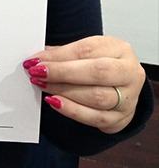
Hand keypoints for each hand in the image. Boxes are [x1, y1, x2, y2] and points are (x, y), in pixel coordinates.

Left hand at [23, 35, 145, 133]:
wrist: (122, 84)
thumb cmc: (102, 63)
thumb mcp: (89, 50)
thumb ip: (66, 53)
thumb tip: (39, 58)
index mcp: (120, 49)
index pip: (88, 49)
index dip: (59, 55)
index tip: (37, 59)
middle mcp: (130, 73)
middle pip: (97, 72)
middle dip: (62, 73)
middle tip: (37, 73)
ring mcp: (128, 98)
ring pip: (97, 97)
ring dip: (64, 91)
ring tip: (42, 85)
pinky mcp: (121, 119)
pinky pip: (96, 118)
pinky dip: (72, 110)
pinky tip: (55, 102)